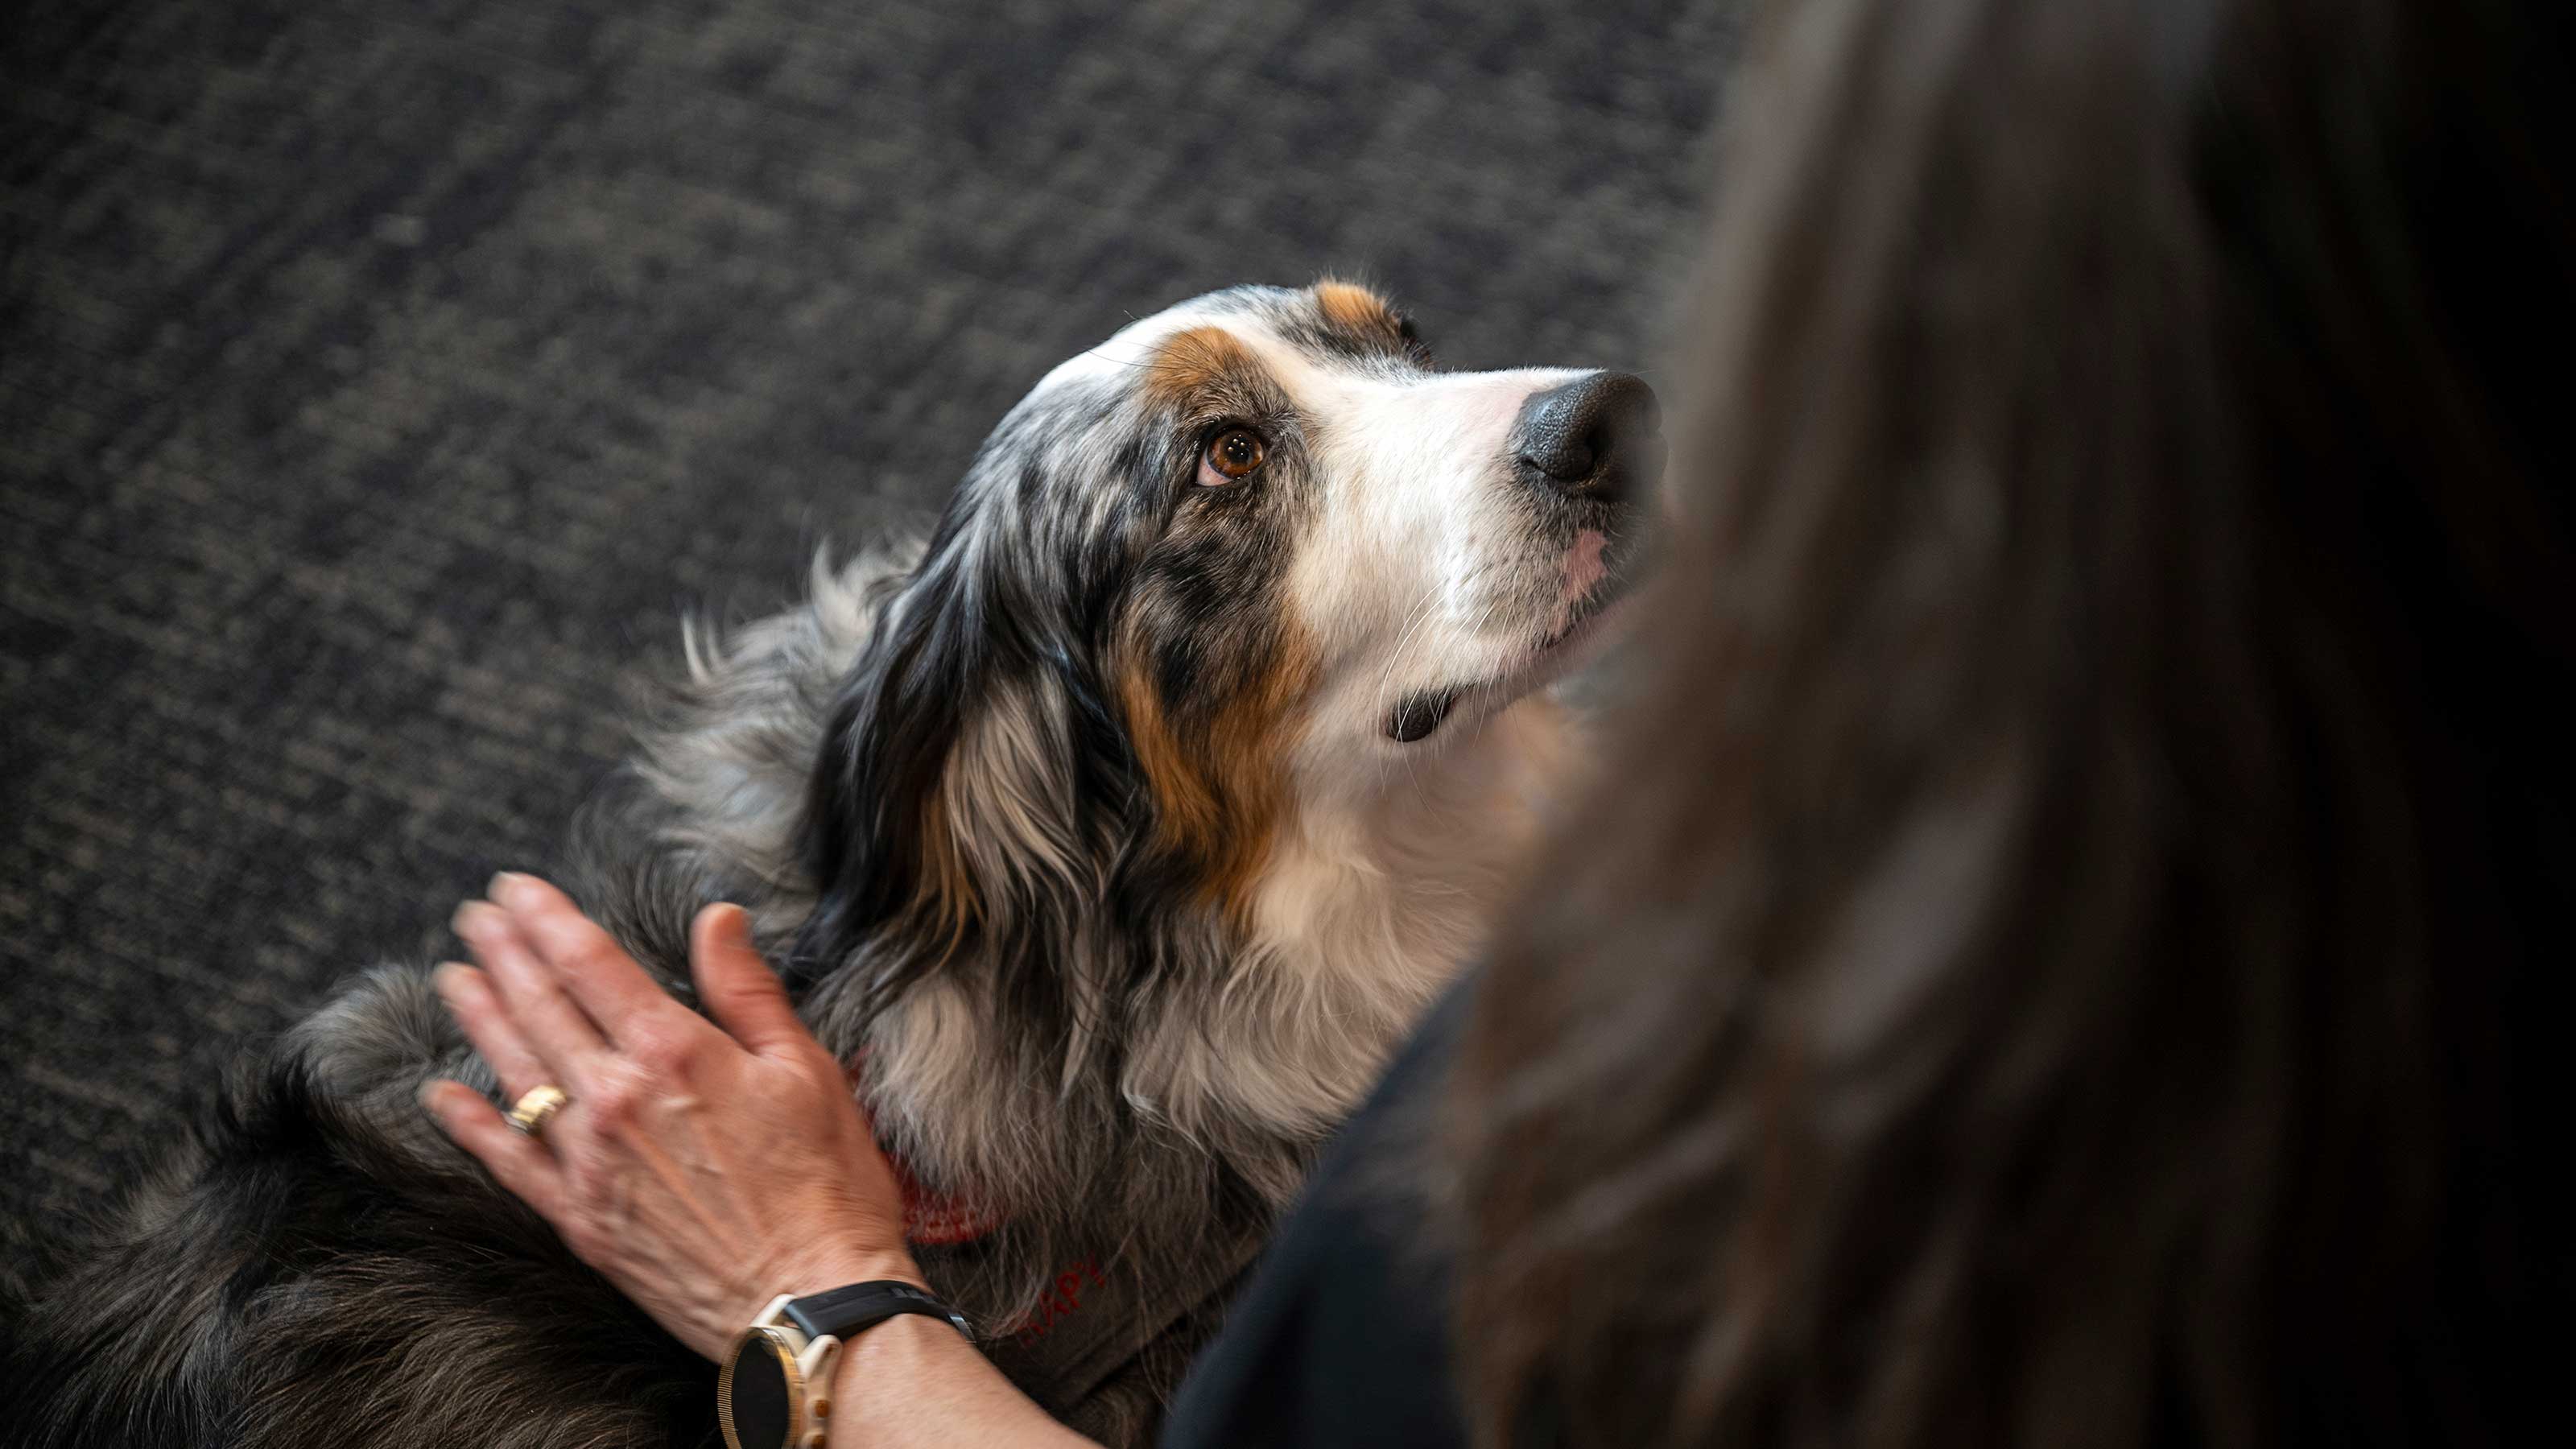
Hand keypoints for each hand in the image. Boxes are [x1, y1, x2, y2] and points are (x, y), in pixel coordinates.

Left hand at [420, 872, 922, 1359]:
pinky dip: (470, 1124)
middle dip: (503, 953)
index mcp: (674, 1052)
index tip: (516, 889)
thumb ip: (749, 990)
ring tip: (454, 976)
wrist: (810, 1297)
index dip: (546, 919)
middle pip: (541, 1007)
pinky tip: (443, 1095)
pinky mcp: (580, 1217)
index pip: (590, 964)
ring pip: (516, 1071)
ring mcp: (588, 1161)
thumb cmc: (827, 1184)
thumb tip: (717, 918)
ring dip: (480, 1016)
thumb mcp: (807, 1068)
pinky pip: (507, 1161)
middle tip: (474, 916)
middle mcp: (616, 1099)